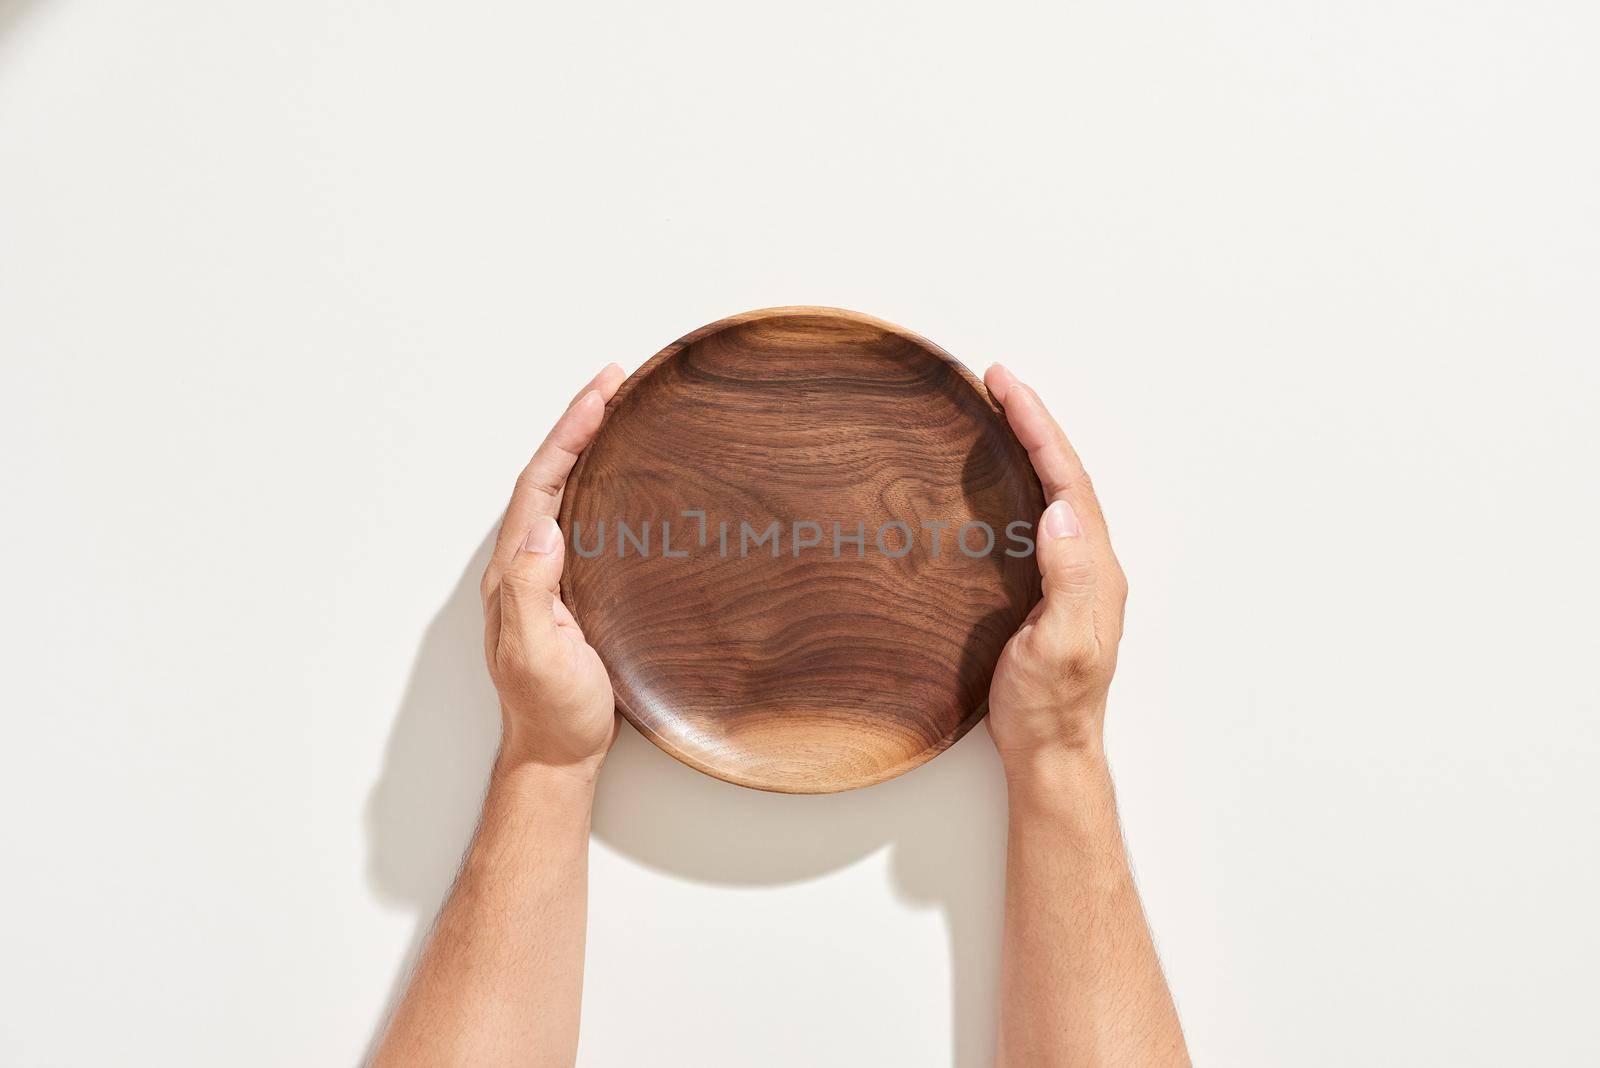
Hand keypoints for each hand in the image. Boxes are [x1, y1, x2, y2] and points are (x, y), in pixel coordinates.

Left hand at [479, 364, 626, 778]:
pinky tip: (620, 475)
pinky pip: (580, 517)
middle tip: (615, 380)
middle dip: (578, 422)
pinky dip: (597, 481)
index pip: (539, 484)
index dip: (568, 434)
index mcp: (514, 572)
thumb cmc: (552, 711)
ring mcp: (546, 575)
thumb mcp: (537, 656)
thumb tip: (543, 527)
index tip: (602, 393)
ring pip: (563, 491)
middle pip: (548, 474)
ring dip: (586, 445)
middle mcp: (524, 564)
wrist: (556, 754)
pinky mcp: (569, 588)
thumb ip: (531, 593)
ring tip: (618, 408)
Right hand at [984, 364, 1128, 770]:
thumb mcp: (1061, 645)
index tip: (1006, 386)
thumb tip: (1061, 511)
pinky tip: (999, 479)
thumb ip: (1069, 579)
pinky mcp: (1048, 590)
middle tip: (997, 380)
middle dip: (1033, 421)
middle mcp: (1090, 564)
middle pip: (1064, 474)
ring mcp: (1071, 577)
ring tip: (999, 411)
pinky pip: (1038, 517)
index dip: (1038, 427)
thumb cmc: (1050, 707)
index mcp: (1095, 568)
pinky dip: (1021, 482)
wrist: (1050, 753)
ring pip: (1053, 491)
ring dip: (1029, 446)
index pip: (1067, 480)